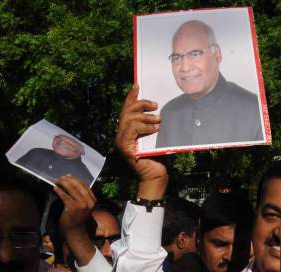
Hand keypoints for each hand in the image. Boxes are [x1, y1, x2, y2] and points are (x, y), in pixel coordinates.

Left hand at [55, 175, 95, 233]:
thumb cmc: (78, 218)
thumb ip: (81, 196)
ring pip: (72, 188)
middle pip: (78, 185)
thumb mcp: (84, 205)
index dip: (75, 179)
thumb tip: (71, 182)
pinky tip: (55, 188)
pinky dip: (59, 191)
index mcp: (93, 200)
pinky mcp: (73, 207)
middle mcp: (89, 201)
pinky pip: (65, 196)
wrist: (75, 231)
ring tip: (57, 182)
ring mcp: (82, 204)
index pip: (85, 185)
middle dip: (68, 179)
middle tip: (61, 178)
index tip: (68, 176)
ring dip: (63, 183)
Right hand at [115, 84, 167, 198]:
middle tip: (155, 104)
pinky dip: (144, 126)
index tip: (137, 85)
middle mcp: (121, 136)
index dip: (131, 97)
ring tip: (159, 119)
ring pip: (129, 119)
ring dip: (145, 116)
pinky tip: (156, 128)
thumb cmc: (159, 158)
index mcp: (127, 132)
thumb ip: (153, 124)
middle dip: (140, 104)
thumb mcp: (156, 136)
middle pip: (126, 112)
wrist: (157, 176)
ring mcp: (121, 142)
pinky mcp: (125, 149)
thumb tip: (158, 108)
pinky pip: (132, 130)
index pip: (126, 110)